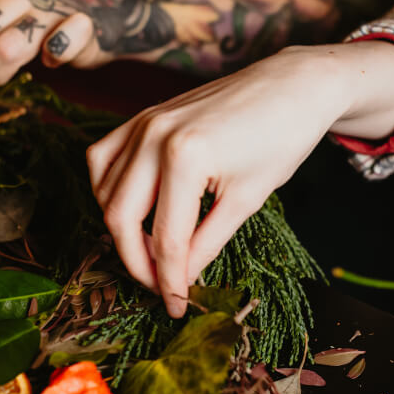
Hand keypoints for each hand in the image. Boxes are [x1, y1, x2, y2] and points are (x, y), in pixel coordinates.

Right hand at [87, 41, 393, 315]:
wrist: (291, 86)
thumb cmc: (280, 138)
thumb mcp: (247, 199)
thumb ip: (207, 243)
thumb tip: (181, 278)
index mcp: (184, 157)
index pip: (166, 238)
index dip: (169, 281)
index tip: (175, 306)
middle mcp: (153, 137)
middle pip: (122, 218)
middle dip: (137, 262)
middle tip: (160, 286)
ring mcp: (142, 123)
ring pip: (105, 192)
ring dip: (121, 229)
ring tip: (150, 251)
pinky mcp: (142, 117)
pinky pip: (102, 158)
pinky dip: (107, 189)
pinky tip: (129, 206)